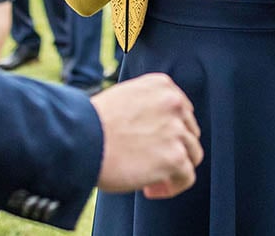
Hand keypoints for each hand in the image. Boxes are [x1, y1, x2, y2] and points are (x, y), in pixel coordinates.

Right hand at [91, 72, 202, 198]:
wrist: (82, 139)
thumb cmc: (93, 123)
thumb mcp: (125, 97)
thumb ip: (147, 105)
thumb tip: (154, 128)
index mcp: (162, 85)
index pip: (182, 110)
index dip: (170, 130)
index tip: (155, 143)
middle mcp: (174, 103)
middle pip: (189, 131)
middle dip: (174, 148)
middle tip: (152, 162)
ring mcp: (176, 130)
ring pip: (192, 154)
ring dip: (174, 168)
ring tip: (151, 179)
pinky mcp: (175, 157)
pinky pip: (187, 177)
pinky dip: (172, 187)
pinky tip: (151, 188)